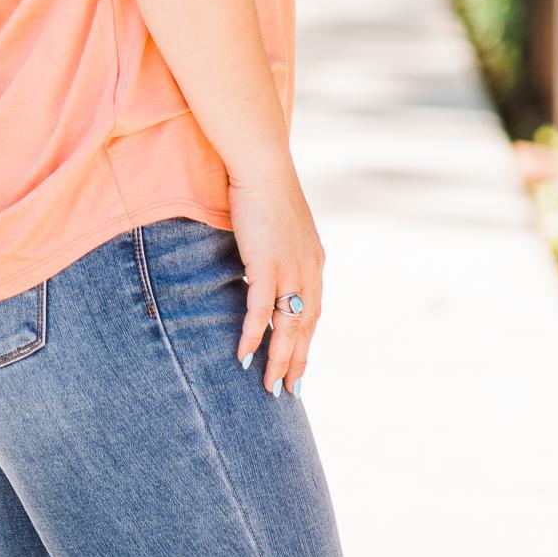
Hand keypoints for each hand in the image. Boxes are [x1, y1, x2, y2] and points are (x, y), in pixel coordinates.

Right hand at [228, 164, 323, 395]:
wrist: (262, 165)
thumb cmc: (265, 188)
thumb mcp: (280, 224)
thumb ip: (279, 247)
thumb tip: (266, 259)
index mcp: (314, 262)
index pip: (313, 311)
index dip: (306, 341)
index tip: (300, 365)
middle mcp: (309, 271)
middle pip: (305, 326)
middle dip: (297, 361)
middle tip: (288, 391)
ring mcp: (290, 269)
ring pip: (287, 326)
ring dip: (278, 359)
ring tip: (270, 386)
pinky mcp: (266, 265)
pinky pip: (260, 310)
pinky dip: (253, 335)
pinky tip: (243, 356)